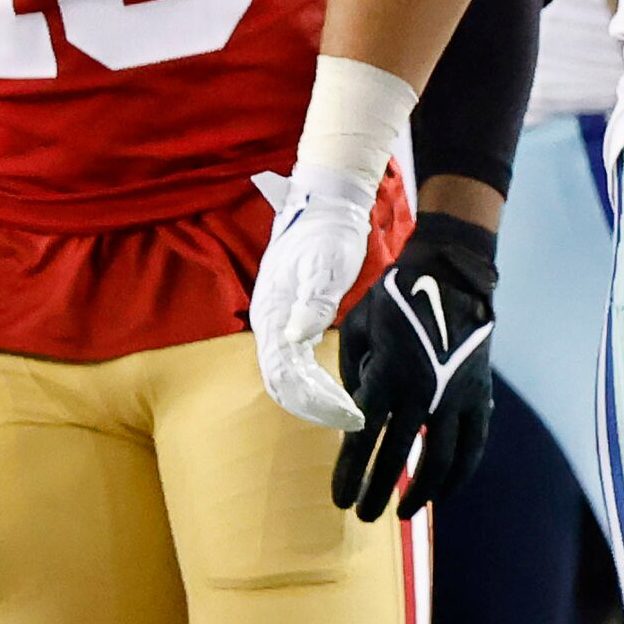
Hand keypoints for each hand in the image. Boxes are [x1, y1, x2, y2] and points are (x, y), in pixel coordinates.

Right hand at [250, 166, 376, 430]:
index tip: (348, 414)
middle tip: (353, 421)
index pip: (287, 374)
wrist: (325, 201)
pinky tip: (337, 388)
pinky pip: (296, 360)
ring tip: (348, 414)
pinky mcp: (292, 315)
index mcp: (273, 313)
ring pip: (287, 374)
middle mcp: (270, 322)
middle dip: (314, 406)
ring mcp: (279, 320)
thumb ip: (311, 300)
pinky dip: (314, 380)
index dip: (315, 399)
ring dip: (313, 397)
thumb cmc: (327, 231)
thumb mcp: (324, 263)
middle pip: (282, 381)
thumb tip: (295, 337)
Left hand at [332, 212, 497, 521]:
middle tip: (364, 516)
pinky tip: (446, 490)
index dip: (350, 474)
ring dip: (423, 491)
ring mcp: (455, 396)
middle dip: (378, 491)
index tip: (339, 500)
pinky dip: (460, 472)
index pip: (362, 439)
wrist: (450, 274)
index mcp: (386, 375)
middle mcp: (422, 392)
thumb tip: (354, 411)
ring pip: (442, 459)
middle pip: (398, 456)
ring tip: (406, 512)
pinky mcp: (478, 394)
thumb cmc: (395, 298)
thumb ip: (352, 374)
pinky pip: (473, 444)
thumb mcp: (357, 329)